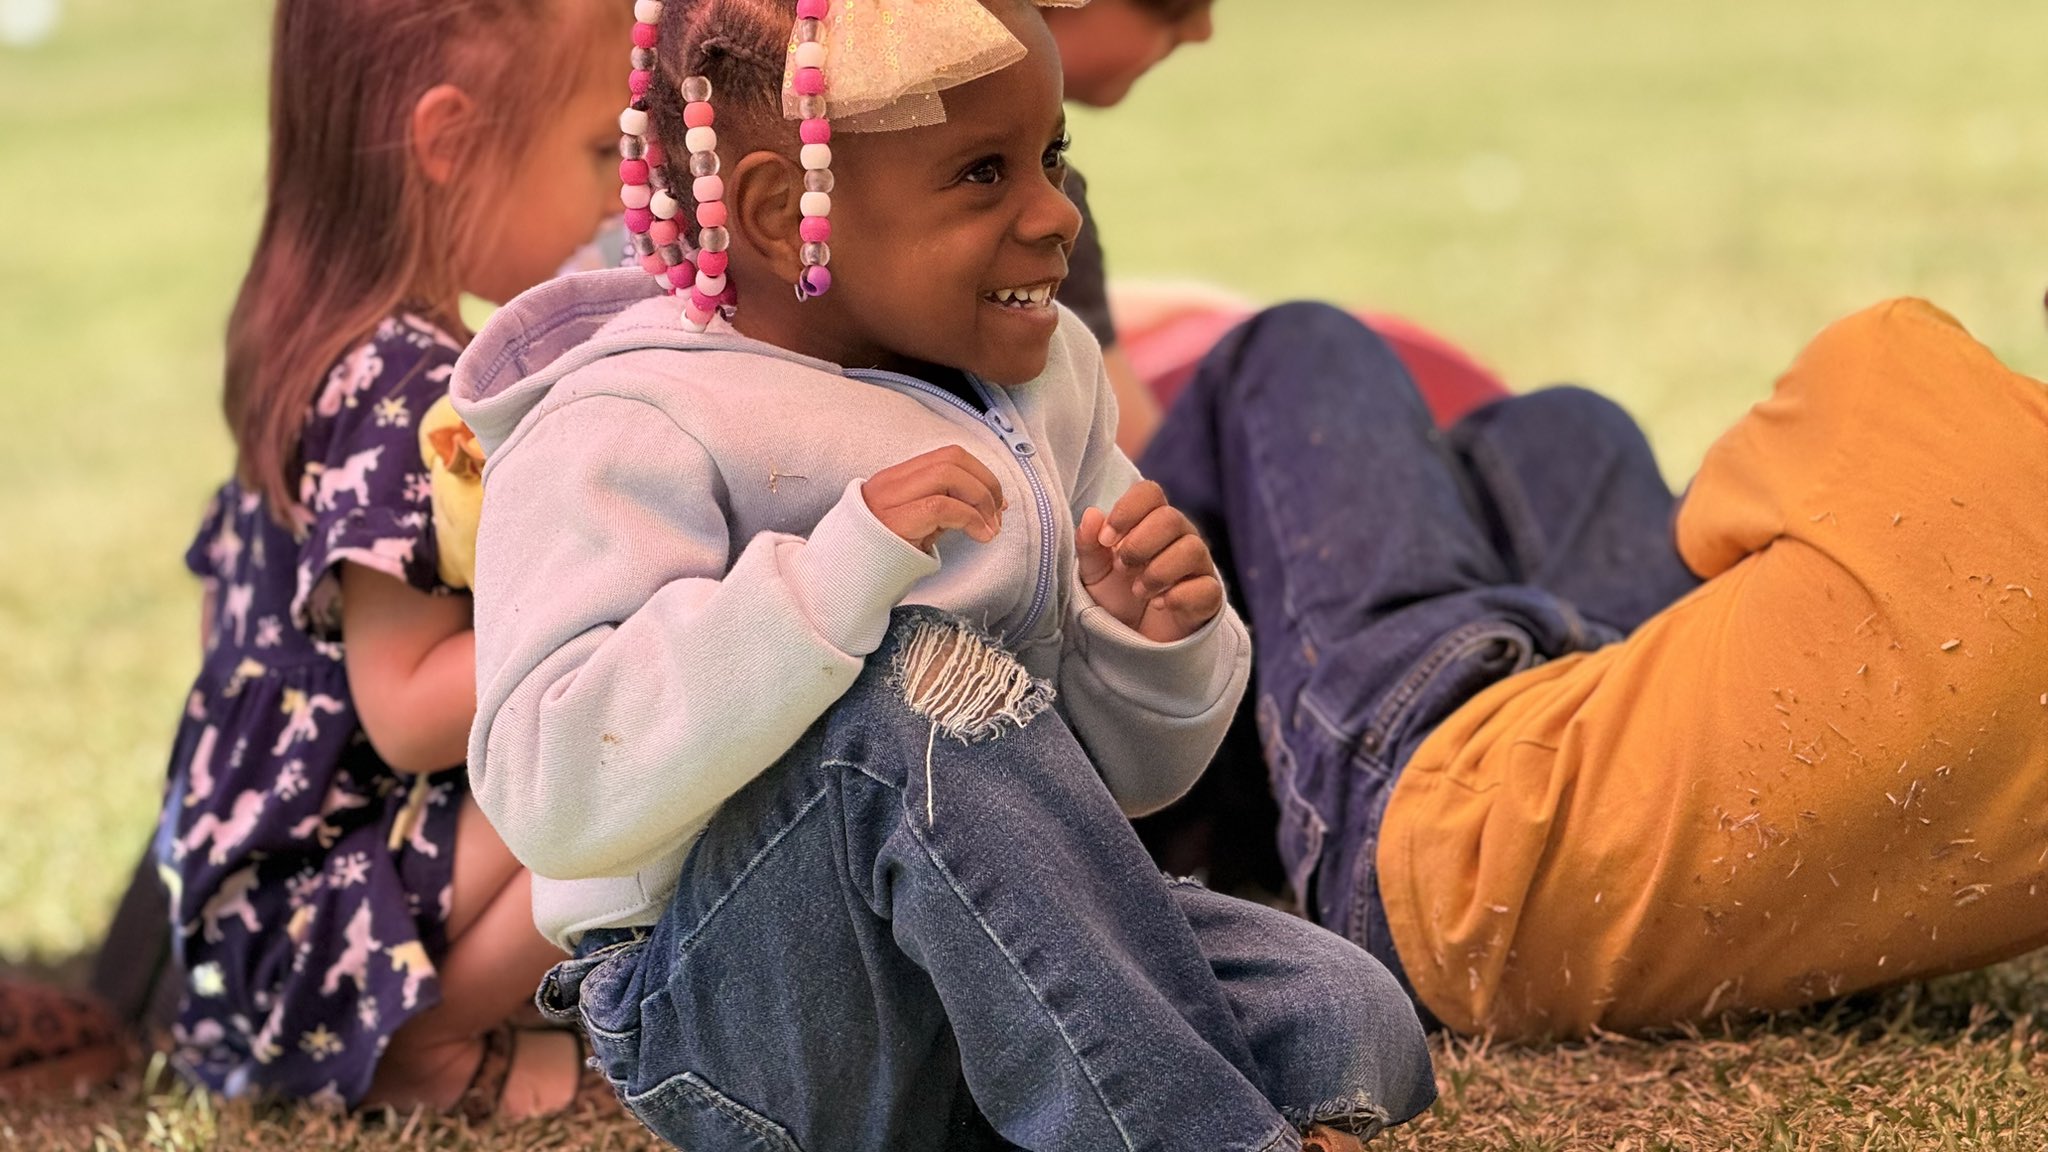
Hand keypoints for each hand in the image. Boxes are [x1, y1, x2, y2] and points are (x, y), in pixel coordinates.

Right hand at [863, 446, 1006, 552]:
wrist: (844, 579)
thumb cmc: (883, 557)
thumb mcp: (916, 526)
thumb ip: (946, 510)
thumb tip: (988, 507)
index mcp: (898, 478)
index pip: (948, 456)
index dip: (982, 474)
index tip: (998, 502)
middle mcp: (892, 482)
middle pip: (952, 458)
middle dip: (986, 484)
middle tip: (998, 515)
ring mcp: (890, 499)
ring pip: (948, 475)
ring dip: (980, 500)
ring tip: (990, 529)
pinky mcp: (894, 522)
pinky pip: (941, 506)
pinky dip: (970, 518)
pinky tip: (979, 536)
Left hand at [1077, 481, 1223, 642]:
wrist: (1131, 639)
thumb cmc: (1115, 596)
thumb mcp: (1093, 572)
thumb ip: (1089, 544)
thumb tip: (1092, 515)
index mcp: (1150, 522)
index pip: (1149, 492)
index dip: (1127, 511)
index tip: (1106, 540)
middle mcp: (1179, 536)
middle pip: (1171, 518)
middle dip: (1139, 545)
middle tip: (1122, 568)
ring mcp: (1198, 565)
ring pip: (1192, 549)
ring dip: (1157, 572)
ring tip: (1138, 591)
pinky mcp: (1209, 596)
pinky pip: (1206, 587)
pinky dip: (1178, 596)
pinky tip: (1159, 605)